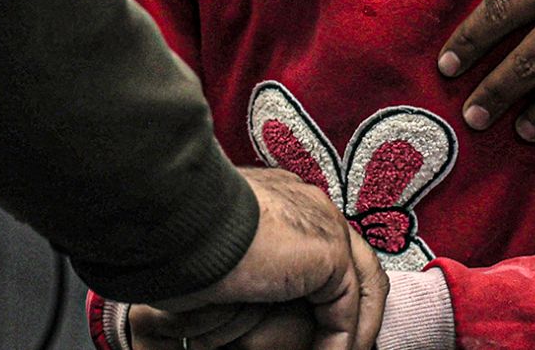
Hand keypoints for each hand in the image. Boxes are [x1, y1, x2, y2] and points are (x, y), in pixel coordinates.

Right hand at [151, 167, 388, 349]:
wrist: (179, 215)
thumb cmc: (178, 233)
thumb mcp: (220, 255)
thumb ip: (249, 272)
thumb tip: (241, 297)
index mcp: (284, 200)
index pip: (324, 248)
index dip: (325, 292)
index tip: (314, 331)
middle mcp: (310, 205)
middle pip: (353, 264)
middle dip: (352, 314)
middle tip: (335, 348)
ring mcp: (324, 223)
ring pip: (357, 288)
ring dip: (349, 335)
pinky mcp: (330, 250)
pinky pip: (345, 310)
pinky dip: (337, 344)